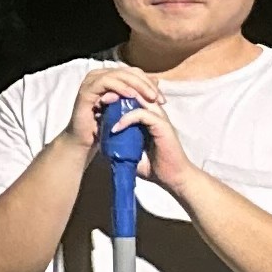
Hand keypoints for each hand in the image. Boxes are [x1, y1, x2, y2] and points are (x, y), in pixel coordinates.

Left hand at [73, 67, 193, 188]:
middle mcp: (155, 113)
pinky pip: (142, 114)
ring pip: (139, 98)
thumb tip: (100, 141)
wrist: (173, 178)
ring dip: (118, 101)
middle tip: (98, 99)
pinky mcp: (162, 126)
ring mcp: (160, 118)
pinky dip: (126, 119)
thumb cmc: (153, 166)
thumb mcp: (129, 152)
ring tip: (102, 107)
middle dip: (115, 93)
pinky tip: (114, 128)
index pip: (131, 97)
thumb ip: (118, 143)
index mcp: (148, 116)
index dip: (114, 96)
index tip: (97, 104)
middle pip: (135, 92)